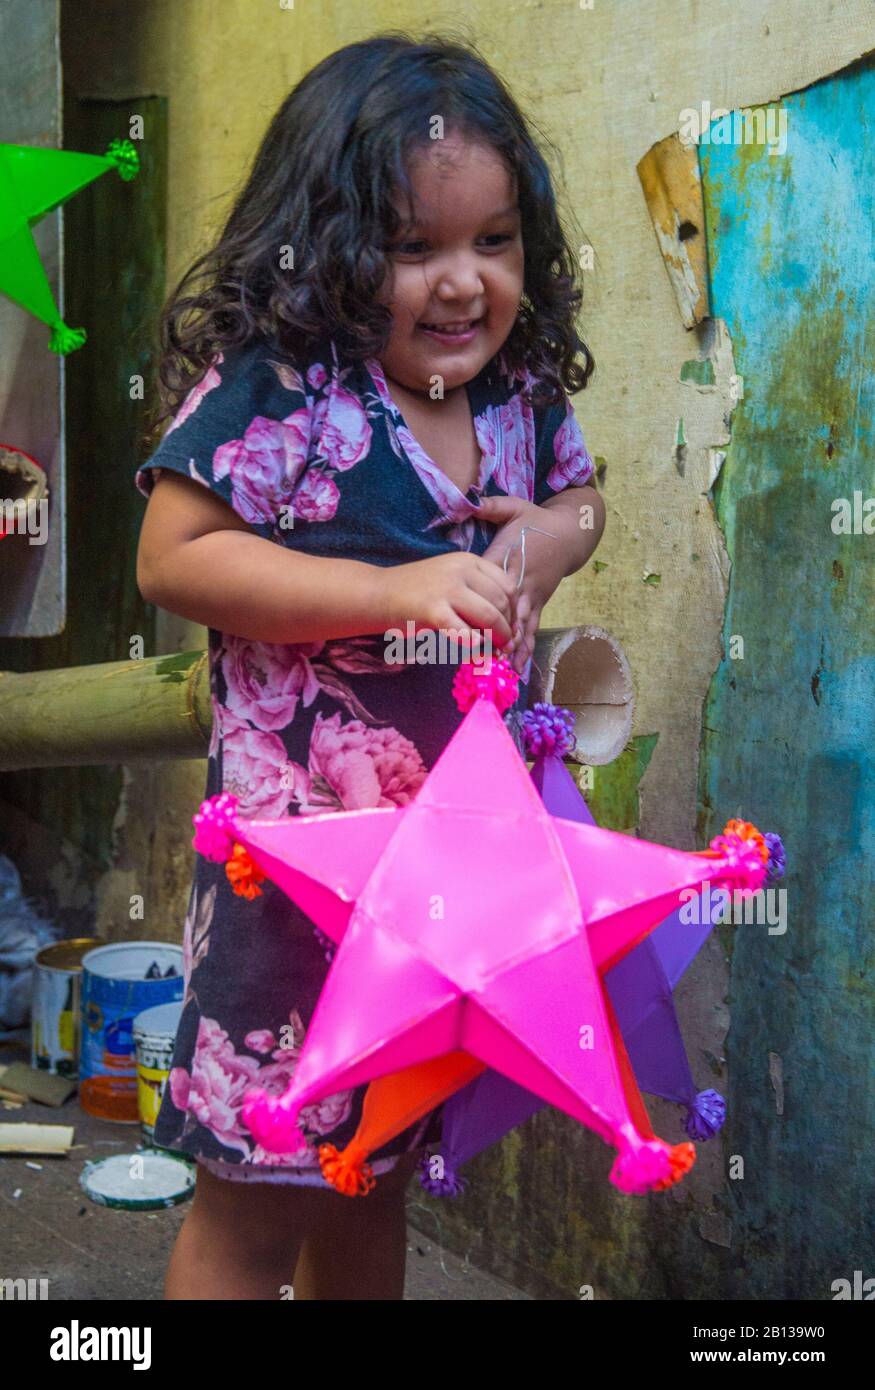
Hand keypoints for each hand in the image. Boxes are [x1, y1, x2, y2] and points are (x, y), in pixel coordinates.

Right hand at [376, 550, 517, 652]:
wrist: (378, 594)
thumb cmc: (417, 591)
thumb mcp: (451, 578)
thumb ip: (477, 591)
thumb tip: (507, 621)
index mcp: (468, 561)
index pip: (507, 585)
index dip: (514, 610)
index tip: (509, 626)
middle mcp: (461, 571)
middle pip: (502, 602)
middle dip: (507, 627)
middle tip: (504, 645)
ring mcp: (447, 590)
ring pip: (489, 617)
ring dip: (496, 639)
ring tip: (493, 650)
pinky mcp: (433, 611)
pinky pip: (466, 633)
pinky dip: (475, 646)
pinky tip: (474, 651)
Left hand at [477, 494, 567, 673]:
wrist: (569, 533)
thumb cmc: (536, 521)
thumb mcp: (514, 506)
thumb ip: (490, 506)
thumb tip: (468, 500)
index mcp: (508, 558)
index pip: (489, 581)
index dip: (478, 598)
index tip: (465, 615)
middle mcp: (520, 581)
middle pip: (505, 609)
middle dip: (496, 632)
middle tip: (483, 653)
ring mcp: (532, 595)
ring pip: (520, 624)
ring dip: (511, 646)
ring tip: (502, 669)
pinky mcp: (539, 603)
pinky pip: (531, 628)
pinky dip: (524, 647)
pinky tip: (517, 667)